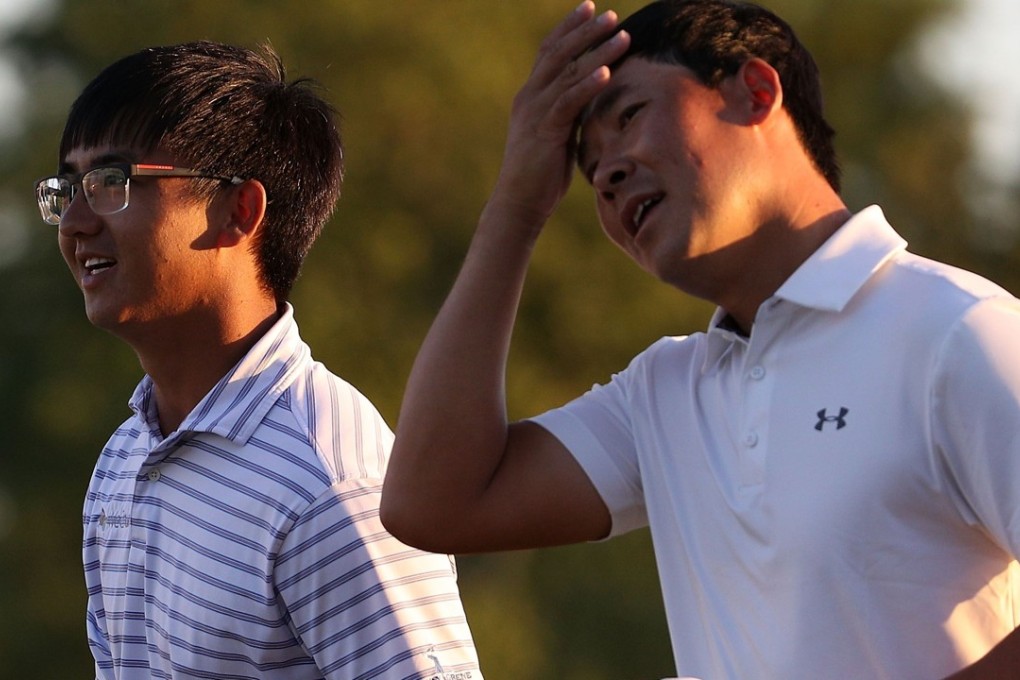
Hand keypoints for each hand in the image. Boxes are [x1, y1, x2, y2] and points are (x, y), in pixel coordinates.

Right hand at [490, 1, 629, 229]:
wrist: (518, 202)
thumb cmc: (540, 174)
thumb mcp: (557, 134)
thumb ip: (570, 112)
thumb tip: (593, 100)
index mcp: (531, 95)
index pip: (549, 51)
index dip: (569, 28)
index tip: (590, 8)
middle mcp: (530, 97)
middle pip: (558, 53)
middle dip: (585, 31)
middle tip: (609, 14)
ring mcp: (535, 113)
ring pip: (567, 73)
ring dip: (596, 52)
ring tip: (621, 36)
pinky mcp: (544, 131)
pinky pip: (568, 102)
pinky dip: (588, 85)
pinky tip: (607, 72)